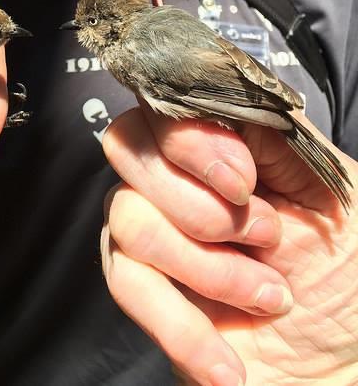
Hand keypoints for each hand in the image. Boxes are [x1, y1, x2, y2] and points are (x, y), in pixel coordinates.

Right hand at [101, 104, 357, 384]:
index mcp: (224, 147)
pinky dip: (182, 328)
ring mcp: (153, 232)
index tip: (243, 184)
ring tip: (267, 297)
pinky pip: (126, 286)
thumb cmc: (349, 276)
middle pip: (127, 149)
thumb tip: (215, 102)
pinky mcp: (141, 288)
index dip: (191, 139)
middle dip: (200, 204)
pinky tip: (227, 362)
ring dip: (206, 268)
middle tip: (268, 238)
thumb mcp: (332, 189)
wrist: (344, 362)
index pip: (163, 105)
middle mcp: (176, 180)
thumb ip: (274, 133)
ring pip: (128, 219)